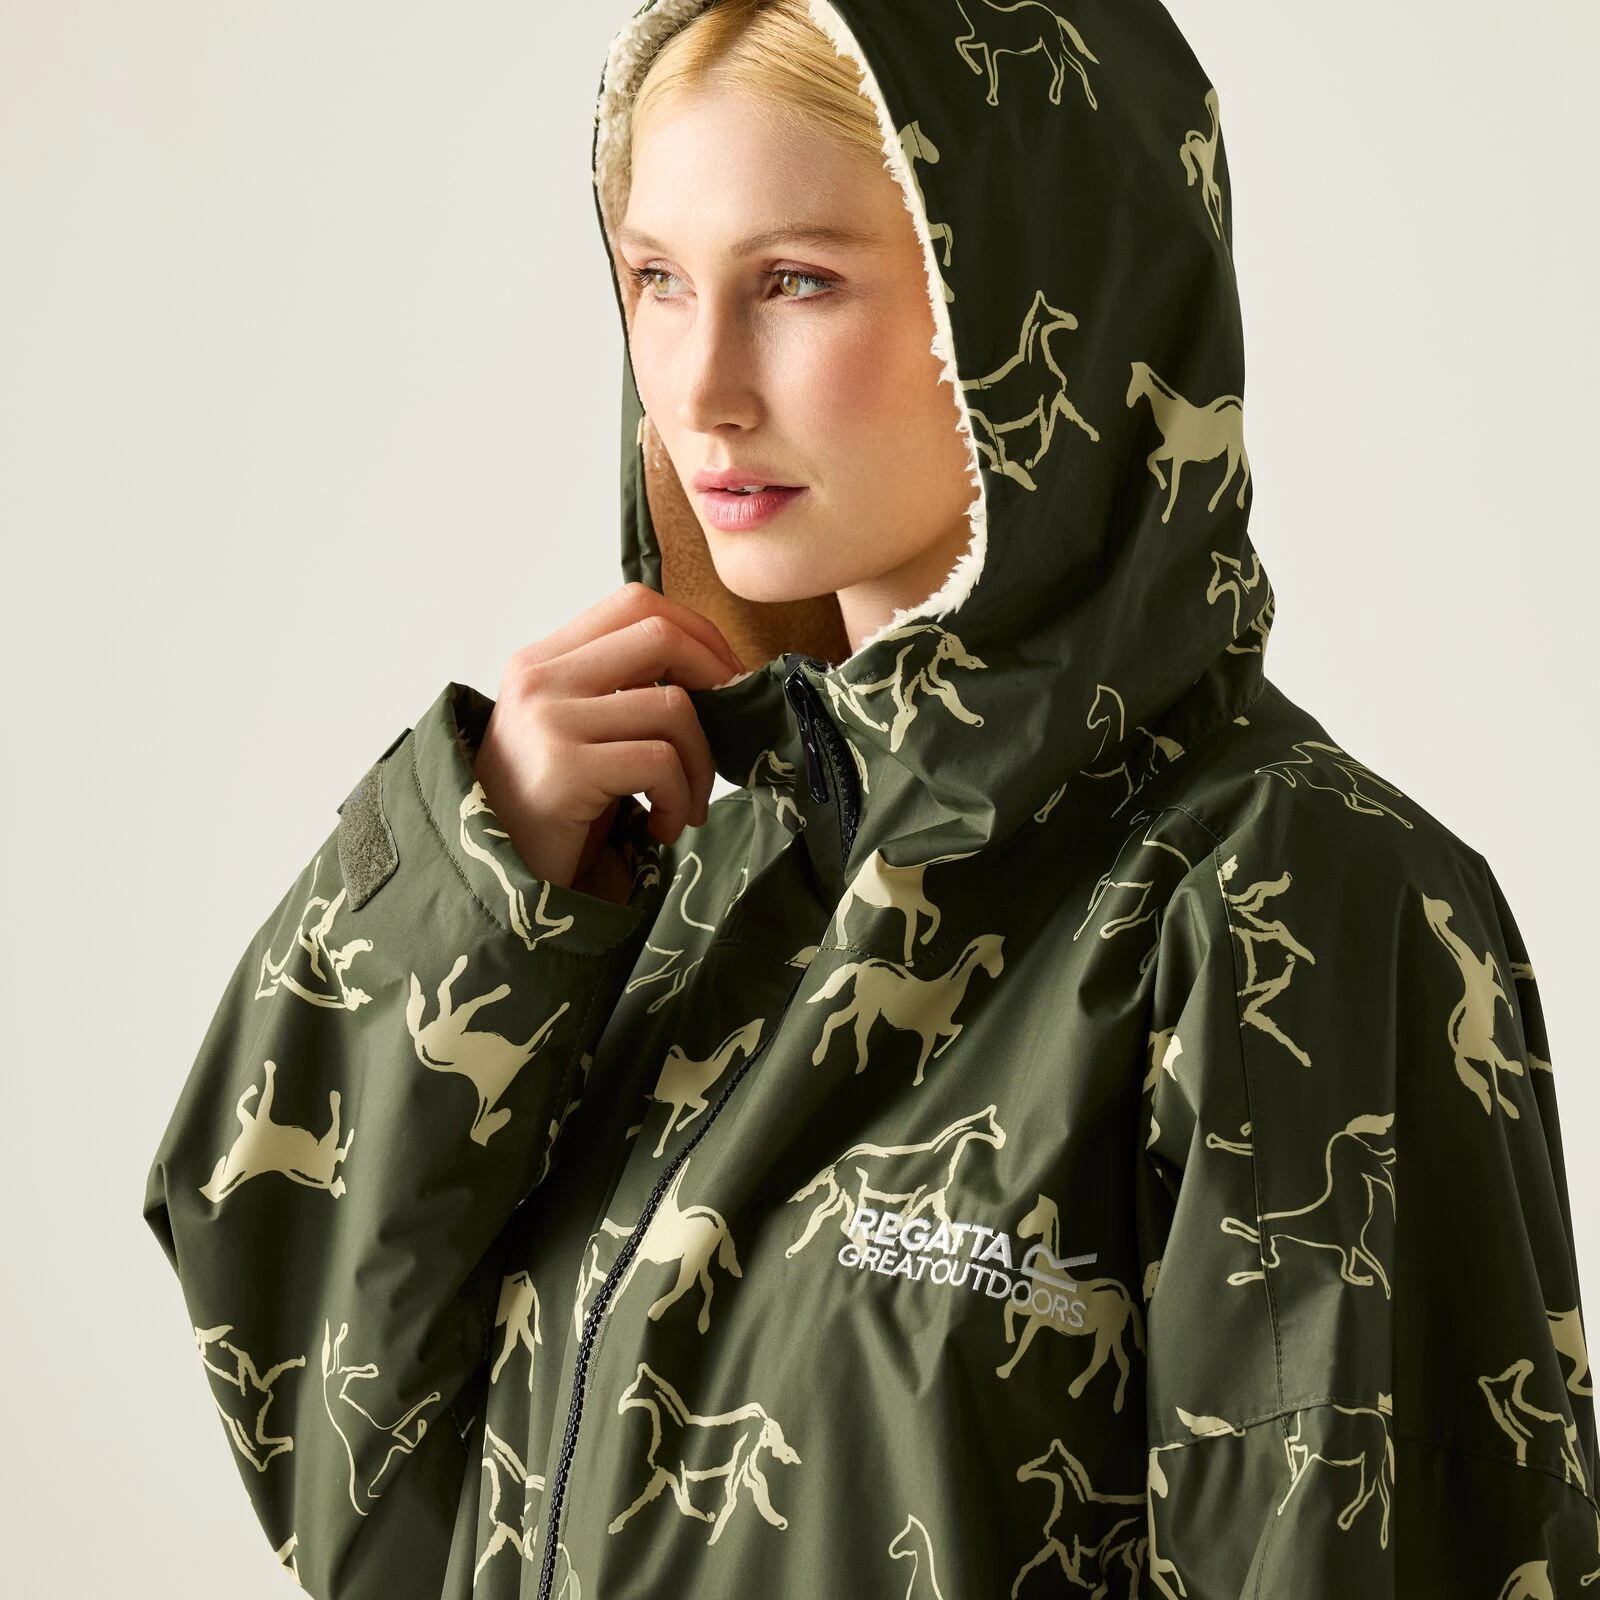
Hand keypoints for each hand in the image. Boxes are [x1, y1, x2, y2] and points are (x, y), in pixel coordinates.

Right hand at [471, 583, 743, 895]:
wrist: (497, 878)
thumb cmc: (551, 809)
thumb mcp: (577, 732)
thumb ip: (623, 691)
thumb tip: (719, 674)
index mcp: (542, 660)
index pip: (636, 603)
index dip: (698, 633)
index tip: (725, 677)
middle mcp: (540, 679)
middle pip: (659, 636)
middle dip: (716, 681)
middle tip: (727, 732)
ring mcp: (548, 721)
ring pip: (673, 708)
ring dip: (699, 766)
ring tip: (683, 806)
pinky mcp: (566, 770)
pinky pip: (661, 762)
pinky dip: (678, 800)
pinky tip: (660, 828)